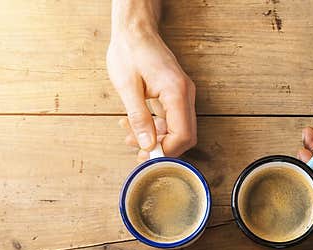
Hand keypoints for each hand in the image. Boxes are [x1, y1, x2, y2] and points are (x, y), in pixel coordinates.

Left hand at [107, 10, 195, 160]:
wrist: (134, 31)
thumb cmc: (129, 52)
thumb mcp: (127, 87)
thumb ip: (138, 117)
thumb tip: (147, 143)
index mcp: (176, 92)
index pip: (183, 134)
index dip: (167, 150)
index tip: (148, 155)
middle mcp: (185, 94)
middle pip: (185, 135)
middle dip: (162, 147)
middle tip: (138, 151)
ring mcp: (182, 94)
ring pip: (178, 129)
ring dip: (156, 137)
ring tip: (130, 136)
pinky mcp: (175, 94)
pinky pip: (172, 118)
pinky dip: (156, 126)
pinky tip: (136, 124)